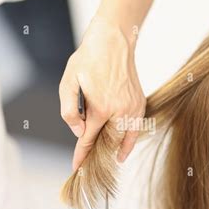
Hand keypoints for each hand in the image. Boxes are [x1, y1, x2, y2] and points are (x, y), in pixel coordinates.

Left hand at [59, 16, 145, 169]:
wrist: (114, 41)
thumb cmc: (89, 59)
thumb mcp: (68, 82)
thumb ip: (69, 111)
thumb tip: (79, 132)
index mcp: (102, 108)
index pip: (89, 139)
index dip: (81, 155)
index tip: (76, 167)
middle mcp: (121, 111)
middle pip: (108, 142)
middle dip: (98, 154)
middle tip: (90, 166)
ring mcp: (133, 108)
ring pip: (124, 138)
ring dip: (115, 150)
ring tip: (108, 161)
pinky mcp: (140, 103)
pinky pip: (136, 128)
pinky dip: (130, 140)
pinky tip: (123, 149)